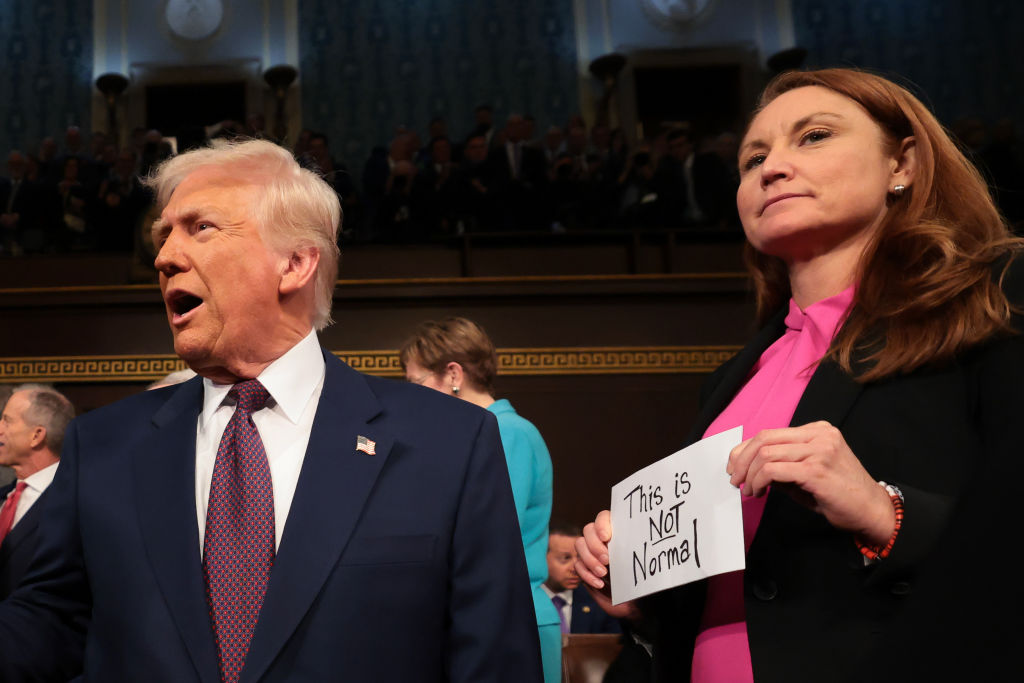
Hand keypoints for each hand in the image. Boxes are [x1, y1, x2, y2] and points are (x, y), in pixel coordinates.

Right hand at [574, 511, 638, 619]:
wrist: (635, 606)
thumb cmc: (642, 584)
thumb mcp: (642, 567)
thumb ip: (635, 553)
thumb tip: (635, 543)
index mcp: (618, 534)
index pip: (604, 517)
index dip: (602, 523)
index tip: (606, 537)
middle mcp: (602, 541)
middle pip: (588, 530)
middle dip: (594, 545)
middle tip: (607, 560)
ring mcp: (591, 554)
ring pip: (579, 545)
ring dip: (589, 559)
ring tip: (603, 573)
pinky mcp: (585, 569)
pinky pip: (577, 565)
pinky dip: (586, 574)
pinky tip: (599, 584)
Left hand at [727, 421, 895, 544]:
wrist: (872, 511)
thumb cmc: (840, 495)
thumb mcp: (807, 473)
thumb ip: (782, 464)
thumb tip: (748, 467)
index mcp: (817, 430)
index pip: (770, 433)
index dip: (745, 449)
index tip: (735, 467)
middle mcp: (819, 434)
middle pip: (764, 439)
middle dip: (742, 460)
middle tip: (736, 480)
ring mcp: (819, 450)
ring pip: (766, 454)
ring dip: (750, 474)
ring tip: (749, 490)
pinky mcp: (816, 470)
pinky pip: (774, 469)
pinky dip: (760, 481)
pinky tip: (759, 492)